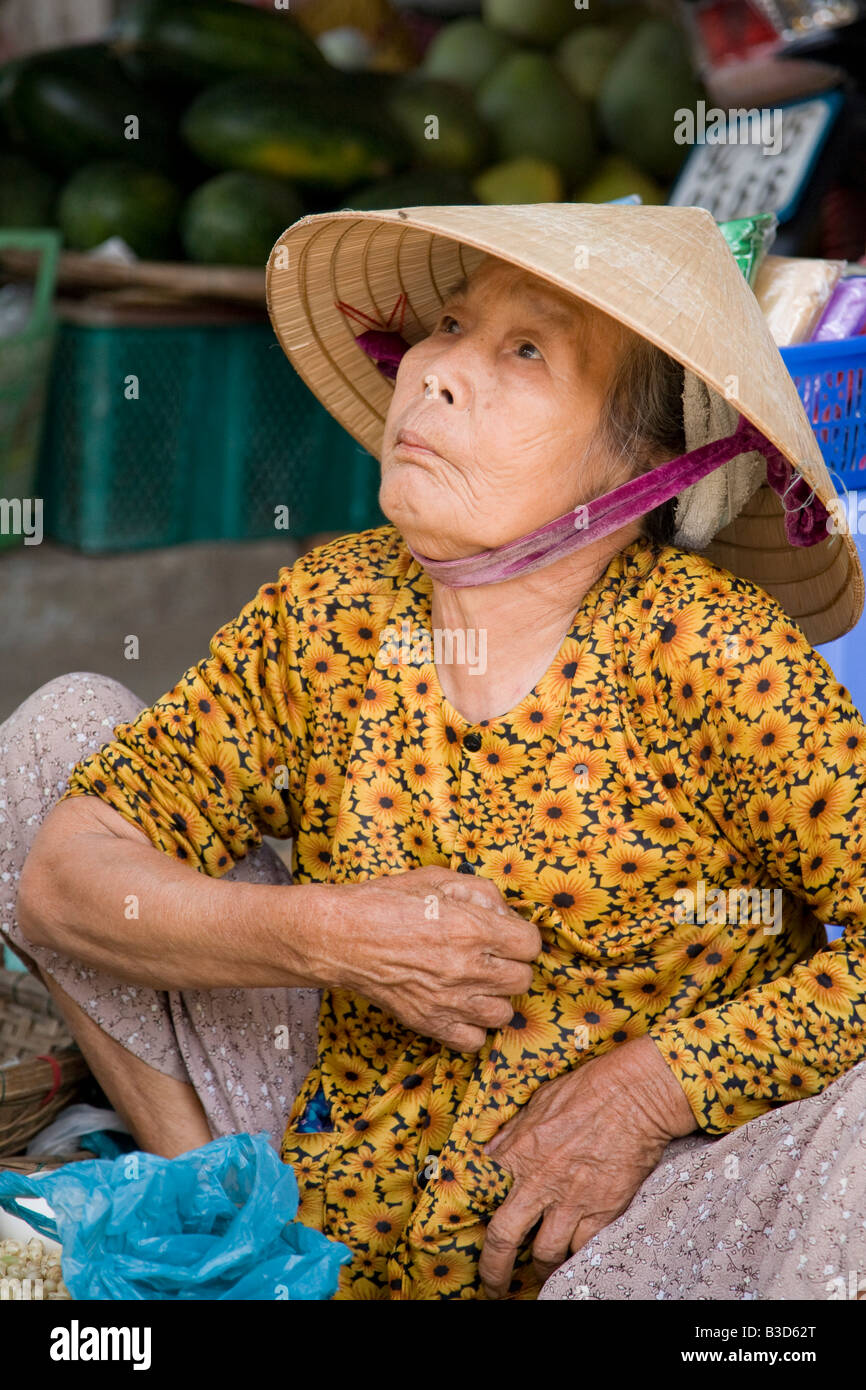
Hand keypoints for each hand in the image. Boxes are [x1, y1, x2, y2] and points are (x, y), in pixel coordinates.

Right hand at [312, 866, 541, 1052]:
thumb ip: (480, 892)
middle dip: (510, 965)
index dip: (520, 937)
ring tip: (475, 984)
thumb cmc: (386, 901)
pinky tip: (460, 1007)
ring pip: (503, 1014)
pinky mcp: (430, 1023)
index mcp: (474, 928)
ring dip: (494, 998)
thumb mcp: (437, 878)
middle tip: (489, 957)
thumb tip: (506, 914)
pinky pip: (474, 1041)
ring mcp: (450, 1001)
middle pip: (522, 980)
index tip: (506, 935)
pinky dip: (472, 1028)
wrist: (342, 936)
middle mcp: (468, 968)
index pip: (531, 944)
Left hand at [478, 1034, 696, 1297]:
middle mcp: (539, 1183)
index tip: (476, 1234)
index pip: (483, 1197)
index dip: (476, 1218)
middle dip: (495, 1271)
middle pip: (505, 1240)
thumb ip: (512, 1133)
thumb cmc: (587, 1089)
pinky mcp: (603, 1210)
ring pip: (546, 1254)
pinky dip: (577, 1256)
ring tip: (541, 1271)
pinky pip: (583, 1249)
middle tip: (494, 1288)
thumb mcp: (538, 1102)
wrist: (635, 1095)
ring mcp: (571, 1201)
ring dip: (541, 1267)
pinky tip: (575, 1256)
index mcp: (518, 1152)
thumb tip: (491, 1152)